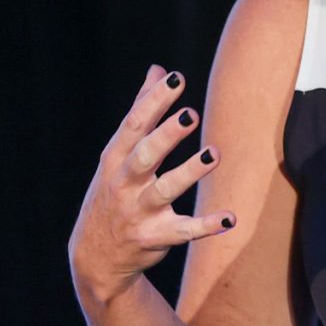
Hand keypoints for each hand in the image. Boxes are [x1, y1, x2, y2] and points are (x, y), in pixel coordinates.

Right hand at [68, 65, 234, 309]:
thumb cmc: (113, 191)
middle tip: (191, 114)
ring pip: (165, 190)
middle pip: (146, 155)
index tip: (176, 79)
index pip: (135, 124)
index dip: (154, 101)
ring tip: (215, 153)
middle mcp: (124, 182)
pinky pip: (184, 231)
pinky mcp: (155, 237)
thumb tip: (157, 70)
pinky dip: (207, 226)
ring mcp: (138, 211)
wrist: (95, 255)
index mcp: (116, 158)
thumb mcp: (118, 153)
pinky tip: (230, 218)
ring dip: (190, 172)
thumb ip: (141, 111)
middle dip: (167, 135)